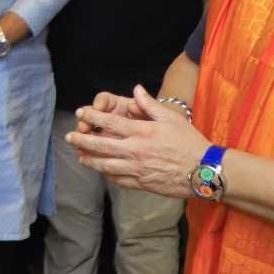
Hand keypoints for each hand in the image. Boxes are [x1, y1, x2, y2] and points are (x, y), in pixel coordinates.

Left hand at [64, 85, 209, 198]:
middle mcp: (135, 151)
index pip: (109, 122)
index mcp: (141, 132)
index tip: (80, 113)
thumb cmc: (189, 141)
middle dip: (82, 140)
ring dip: (90, 160)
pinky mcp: (141, 184)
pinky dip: (107, 175)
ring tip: (80, 156)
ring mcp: (137, 169)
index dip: (92, 116)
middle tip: (70, 137)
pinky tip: (101, 171)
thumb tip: (135, 89)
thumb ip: (149, 104)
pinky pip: (118, 180)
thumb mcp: (171, 117)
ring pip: (105, 165)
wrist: (204, 171)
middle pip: (100, 145)